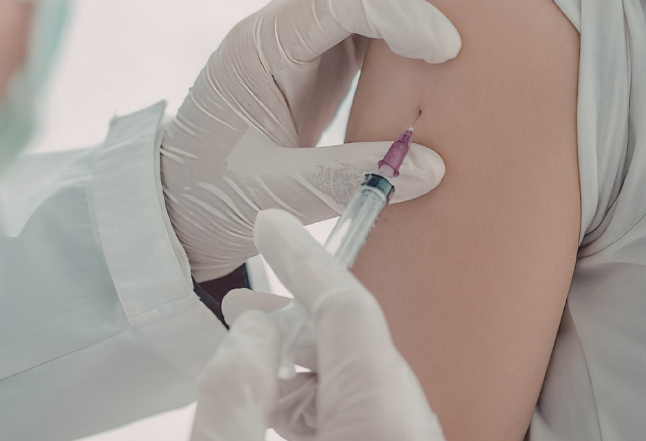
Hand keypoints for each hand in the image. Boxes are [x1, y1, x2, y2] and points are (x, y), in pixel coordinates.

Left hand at [161, 0, 482, 279]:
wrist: (179, 198)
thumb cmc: (214, 195)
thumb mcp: (272, 195)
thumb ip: (345, 177)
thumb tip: (434, 166)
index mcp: (259, 48)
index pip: (338, 2)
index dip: (401, 14)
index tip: (450, 48)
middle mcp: (279, 23)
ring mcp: (299, 29)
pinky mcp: (320, 48)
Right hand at [190, 209, 445, 440]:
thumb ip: (236, 392)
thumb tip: (252, 332)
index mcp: (379, 422)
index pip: (350, 310)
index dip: (305, 260)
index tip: (272, 226)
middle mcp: (409, 435)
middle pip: (359, 346)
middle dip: (297, 316)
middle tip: (242, 303)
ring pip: (362, 385)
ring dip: (306, 363)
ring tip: (252, 359)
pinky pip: (366, 418)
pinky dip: (323, 400)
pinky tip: (282, 405)